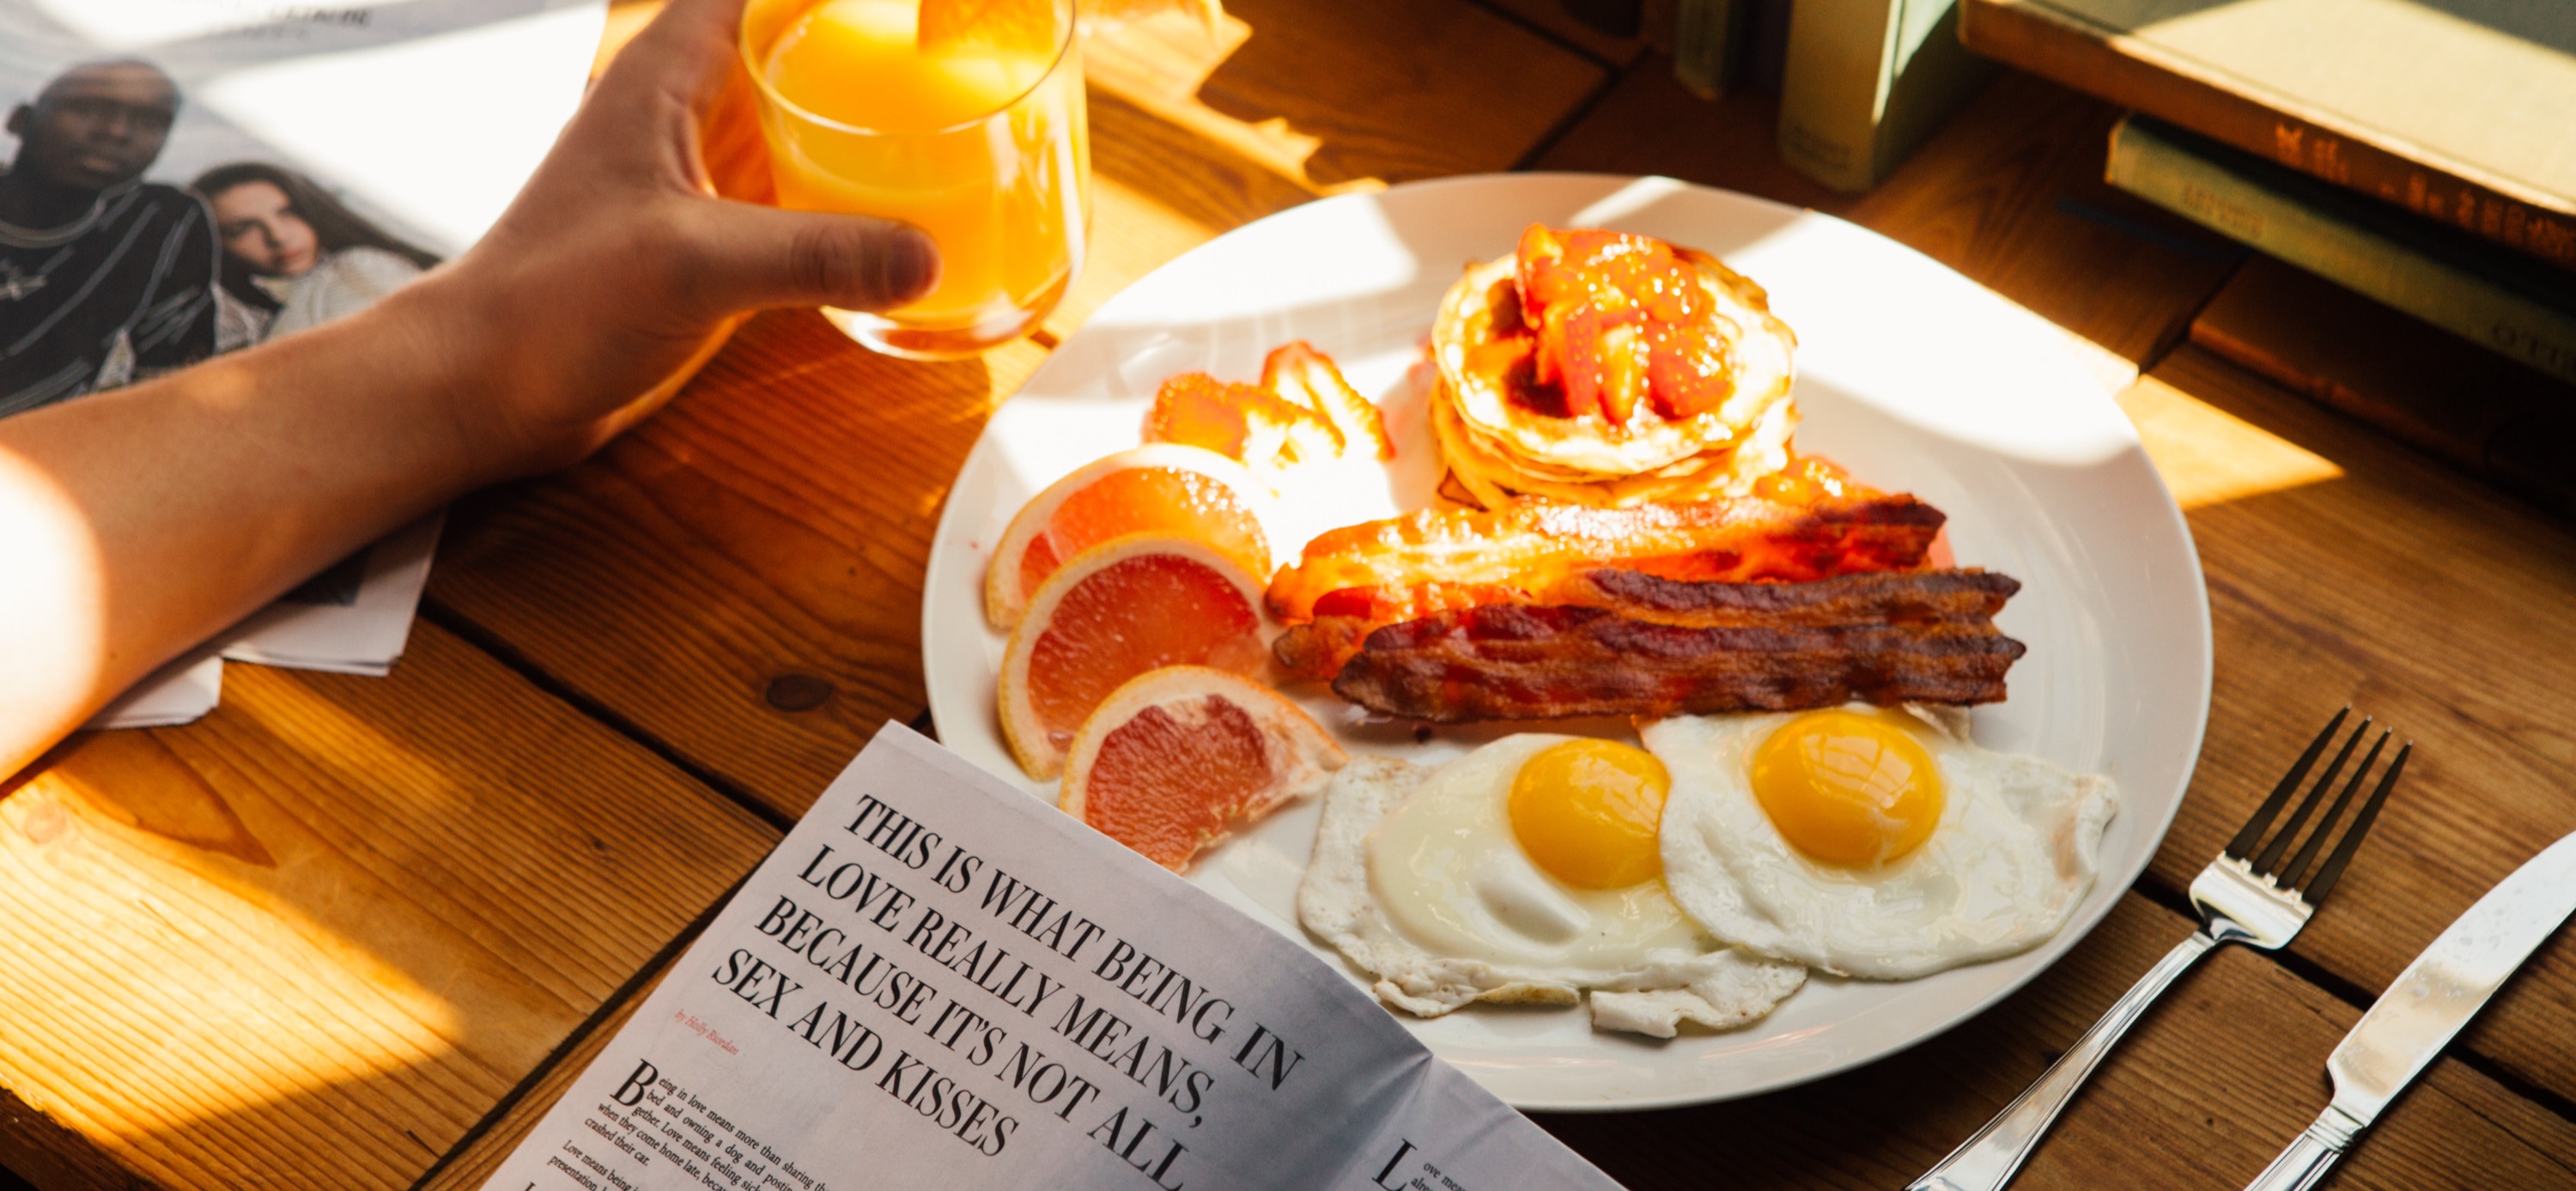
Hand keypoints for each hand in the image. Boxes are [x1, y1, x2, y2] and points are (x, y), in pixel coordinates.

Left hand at [406, 0, 939, 480]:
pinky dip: (851, 200)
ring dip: (865, 123)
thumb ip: (811, 253)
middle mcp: (690, 112)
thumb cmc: (547, 303)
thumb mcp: (692, 264)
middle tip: (956, 60)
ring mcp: (705, 178)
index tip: (910, 6)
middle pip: (795, 45)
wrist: (488, 389)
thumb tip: (922, 255)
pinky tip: (906, 220)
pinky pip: (802, 200)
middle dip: (869, 47)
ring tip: (953, 126)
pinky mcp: (717, 242)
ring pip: (802, 122)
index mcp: (668, 73)